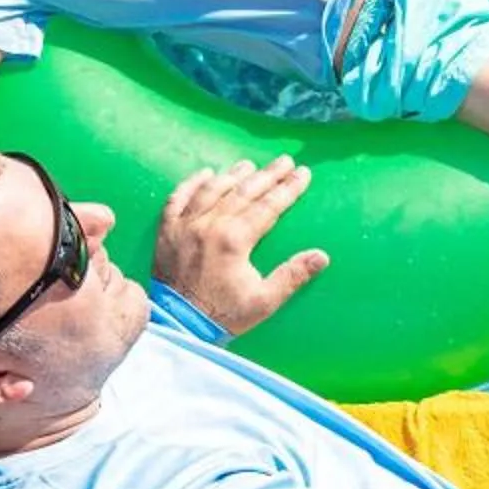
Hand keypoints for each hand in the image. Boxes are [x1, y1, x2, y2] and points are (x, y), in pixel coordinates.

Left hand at [151, 157, 329, 334]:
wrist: (178, 327)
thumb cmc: (223, 315)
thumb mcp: (264, 301)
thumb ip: (292, 276)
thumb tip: (322, 256)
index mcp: (235, 240)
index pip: (268, 205)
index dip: (288, 188)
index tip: (303, 173)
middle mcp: (209, 225)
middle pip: (244, 192)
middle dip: (268, 175)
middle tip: (285, 161)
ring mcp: (184, 226)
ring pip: (212, 190)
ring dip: (234, 175)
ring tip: (250, 165)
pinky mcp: (166, 232)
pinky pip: (177, 198)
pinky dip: (191, 183)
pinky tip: (205, 173)